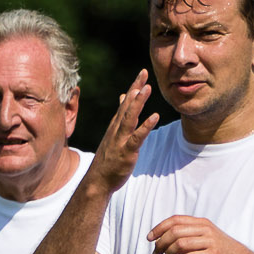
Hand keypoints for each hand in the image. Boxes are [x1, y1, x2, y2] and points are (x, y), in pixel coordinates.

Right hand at [94, 70, 158, 190]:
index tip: (142, 73)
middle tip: (144, 72)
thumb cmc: (108, 158)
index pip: (126, 102)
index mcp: (116, 125)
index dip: (134, 87)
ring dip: (138, 103)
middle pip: (127, 105)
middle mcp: (117, 129)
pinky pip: (137, 137)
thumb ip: (121, 115)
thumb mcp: (114, 134)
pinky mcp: (127, 151)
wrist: (98, 180)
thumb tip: (124, 96)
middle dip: (135, 88)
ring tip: (147, 88)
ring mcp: (121, 140)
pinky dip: (146, 126)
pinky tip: (155, 116)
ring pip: (130, 118)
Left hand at [147, 215, 253, 253]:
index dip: (159, 228)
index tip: (149, 239)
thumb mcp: (209, 238)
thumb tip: (166, 240)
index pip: (175, 220)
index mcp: (203, 223)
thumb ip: (191, 235)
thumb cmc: (224, 253)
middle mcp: (206, 230)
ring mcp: (211, 243)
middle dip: (160, 244)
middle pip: (174, 232)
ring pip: (180, 244)